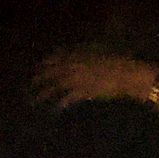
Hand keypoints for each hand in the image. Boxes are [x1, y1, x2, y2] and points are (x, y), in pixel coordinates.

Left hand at [31, 51, 157, 109]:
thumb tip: (78, 53)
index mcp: (75, 52)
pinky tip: (54, 110)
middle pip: (49, 71)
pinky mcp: (83, 92)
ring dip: (42, 93)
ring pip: (53, 85)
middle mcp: (71, 64)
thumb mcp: (101, 47)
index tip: (39, 67)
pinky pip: (66, 99)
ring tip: (33, 100)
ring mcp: (76, 78)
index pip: (54, 57)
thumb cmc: (120, 59)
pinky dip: (60, 104)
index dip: (45, 62)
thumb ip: (87, 50)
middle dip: (38, 77)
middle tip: (29, 85)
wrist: (129, 74)